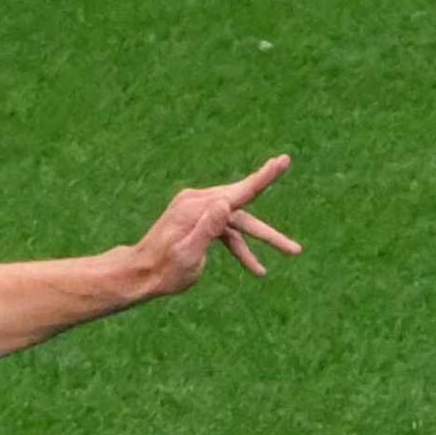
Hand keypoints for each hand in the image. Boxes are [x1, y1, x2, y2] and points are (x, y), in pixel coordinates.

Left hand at [120, 155, 300, 298]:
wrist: (140, 274)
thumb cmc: (164, 270)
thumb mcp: (188, 254)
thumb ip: (207, 229)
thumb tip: (226, 202)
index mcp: (197, 208)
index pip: (238, 192)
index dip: (265, 177)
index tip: (283, 160)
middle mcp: (198, 201)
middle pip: (243, 210)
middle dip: (268, 232)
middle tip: (295, 246)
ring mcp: (197, 208)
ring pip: (237, 221)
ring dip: (258, 239)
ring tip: (288, 253)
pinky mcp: (197, 218)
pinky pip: (226, 228)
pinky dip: (240, 244)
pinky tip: (255, 267)